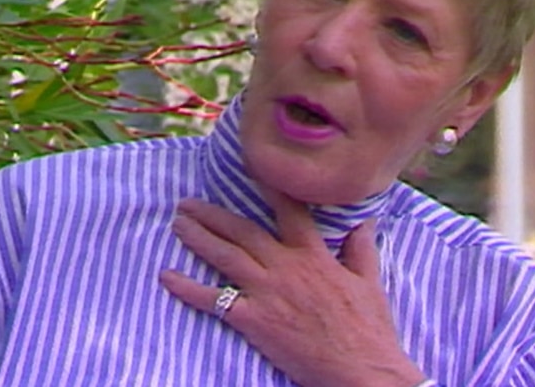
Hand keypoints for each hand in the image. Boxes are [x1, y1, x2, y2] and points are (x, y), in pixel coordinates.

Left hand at [159, 191, 425, 386]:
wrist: (361, 370)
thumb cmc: (368, 328)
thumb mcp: (368, 281)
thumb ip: (361, 247)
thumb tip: (366, 220)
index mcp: (313, 254)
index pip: (289, 210)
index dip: (268, 187)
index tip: (248, 167)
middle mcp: (286, 267)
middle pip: (242, 231)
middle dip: (213, 214)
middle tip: (188, 203)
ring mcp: (267, 292)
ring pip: (225, 256)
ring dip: (198, 238)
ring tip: (178, 224)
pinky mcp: (253, 321)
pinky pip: (213, 301)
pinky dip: (187, 288)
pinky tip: (166, 276)